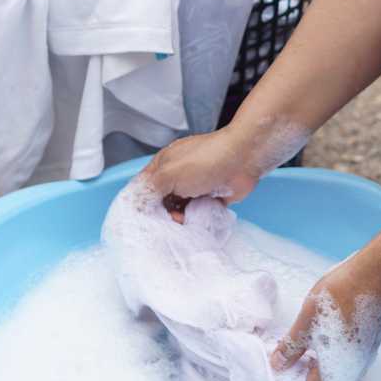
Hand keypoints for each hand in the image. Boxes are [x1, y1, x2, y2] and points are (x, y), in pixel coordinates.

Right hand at [142, 127, 261, 219]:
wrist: (243, 159)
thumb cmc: (205, 160)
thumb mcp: (168, 173)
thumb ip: (150, 189)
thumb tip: (137, 204)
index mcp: (164, 165)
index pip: (144, 187)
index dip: (141, 204)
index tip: (142, 220)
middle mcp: (178, 176)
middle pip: (161, 202)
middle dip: (163, 214)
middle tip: (170, 220)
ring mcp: (195, 187)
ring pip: (179, 210)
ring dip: (181, 218)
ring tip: (187, 219)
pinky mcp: (210, 198)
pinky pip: (198, 214)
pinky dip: (196, 219)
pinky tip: (198, 221)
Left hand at [271, 253, 380, 380]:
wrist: (372, 276)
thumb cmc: (336, 297)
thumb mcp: (305, 322)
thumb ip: (291, 347)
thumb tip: (278, 364)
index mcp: (336, 370)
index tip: (288, 367)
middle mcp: (354, 369)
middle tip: (300, 365)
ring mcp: (366, 356)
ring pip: (346, 377)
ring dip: (330, 372)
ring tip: (313, 352)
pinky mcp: (373, 342)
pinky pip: (355, 361)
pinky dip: (342, 359)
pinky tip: (331, 339)